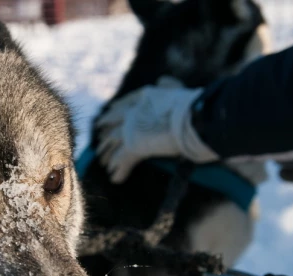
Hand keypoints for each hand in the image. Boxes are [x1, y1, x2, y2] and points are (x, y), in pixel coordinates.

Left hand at [96, 77, 215, 182]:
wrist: (194, 118)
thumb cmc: (193, 106)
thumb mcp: (178, 90)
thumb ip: (168, 86)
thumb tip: (162, 81)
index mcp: (144, 97)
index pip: (123, 104)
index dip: (113, 112)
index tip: (106, 118)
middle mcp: (133, 111)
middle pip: (112, 123)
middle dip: (105, 134)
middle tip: (99, 143)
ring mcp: (131, 128)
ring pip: (112, 142)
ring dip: (108, 154)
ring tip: (104, 164)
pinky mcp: (134, 145)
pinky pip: (122, 160)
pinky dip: (118, 170)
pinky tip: (114, 178)